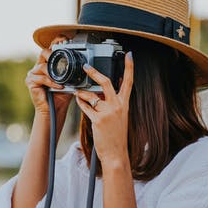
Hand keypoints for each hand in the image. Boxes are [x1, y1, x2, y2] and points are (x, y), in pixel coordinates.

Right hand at [25, 35, 73, 116]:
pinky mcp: (30, 82)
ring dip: (54, 74)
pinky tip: (59, 86)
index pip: (49, 49)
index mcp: (46, 64)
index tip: (64, 39)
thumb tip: (82, 61)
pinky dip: (52, 82)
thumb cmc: (61, 96)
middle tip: (61, 57)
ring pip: (43, 67)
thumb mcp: (68, 80)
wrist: (54, 110)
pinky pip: (42, 78)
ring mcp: (32, 74)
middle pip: (43, 53)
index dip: (55, 42)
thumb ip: (70, 71)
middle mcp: (38, 67)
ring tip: (63, 80)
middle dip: (53, 53)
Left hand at [74, 51, 133, 165]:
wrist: (116, 153)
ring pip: (91, 95)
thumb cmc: (116, 135)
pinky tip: (78, 100)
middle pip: (106, 82)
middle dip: (94, 72)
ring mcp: (108, 112)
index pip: (129, 82)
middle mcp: (117, 106)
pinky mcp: (98, 120)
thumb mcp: (120, 116)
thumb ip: (114, 102)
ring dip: (82, 93)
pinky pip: (86, 106)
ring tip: (78, 93)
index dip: (129, 67)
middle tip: (85, 67)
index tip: (129, 55)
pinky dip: (80, 102)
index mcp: (124, 104)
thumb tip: (106, 89)